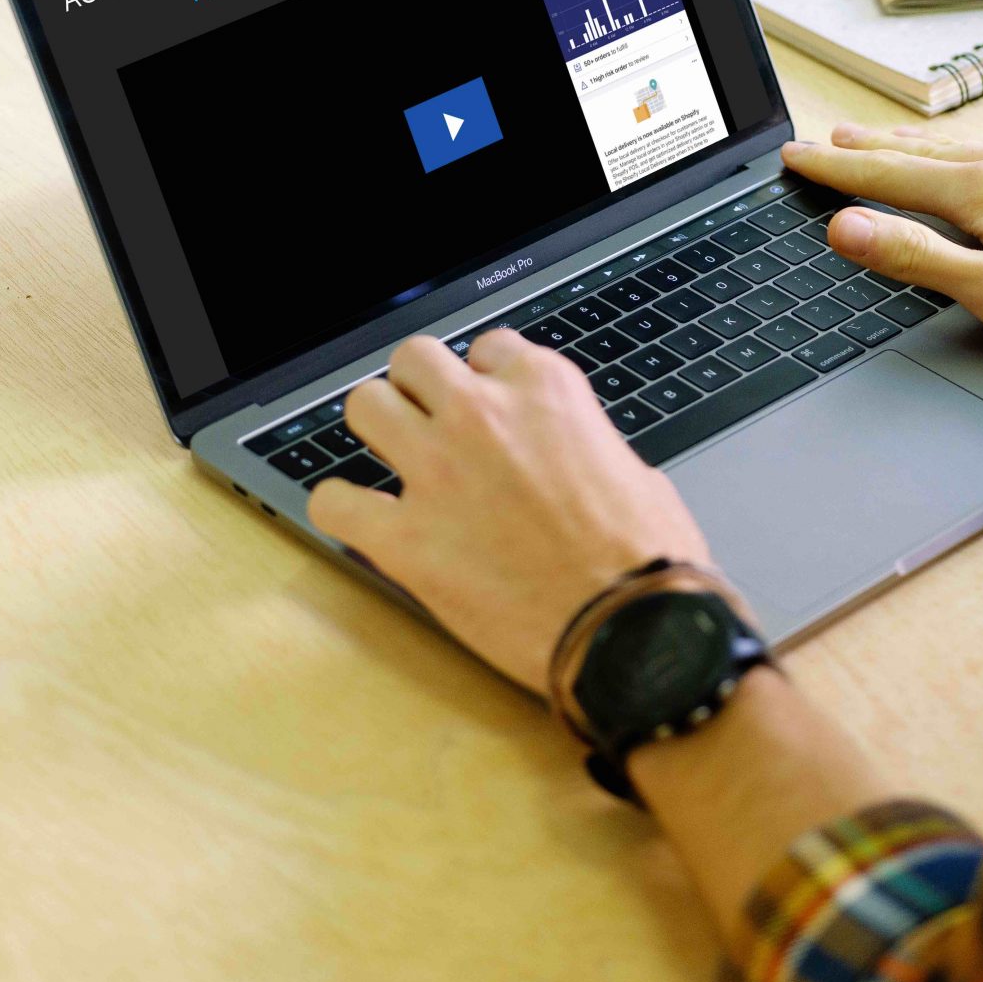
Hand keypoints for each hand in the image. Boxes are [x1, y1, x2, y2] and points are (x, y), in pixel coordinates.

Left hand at [307, 331, 711, 693]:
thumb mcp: (633, 469)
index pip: (488, 349)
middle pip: (414, 360)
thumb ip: (582, 444)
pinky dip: (340, 509)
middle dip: (420, 390)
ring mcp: (437, 472)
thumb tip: (569, 457)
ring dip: (376, 430)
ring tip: (391, 461)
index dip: (486, 383)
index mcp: (545, 390)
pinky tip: (360, 521)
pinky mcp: (405, 540)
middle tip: (429, 426)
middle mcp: (484, 415)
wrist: (634, 632)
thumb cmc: (649, 562)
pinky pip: (333, 501)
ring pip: (364, 406)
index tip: (489, 411)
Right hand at [780, 124, 982, 345]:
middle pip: (927, 152)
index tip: (796, 157)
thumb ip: (916, 256)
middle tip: (831, 138)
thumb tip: (845, 226)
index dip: (836, 169)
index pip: (889, 176)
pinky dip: (977, 152)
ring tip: (895, 142)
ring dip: (923, 146)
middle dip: (873, 146)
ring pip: (974, 148)